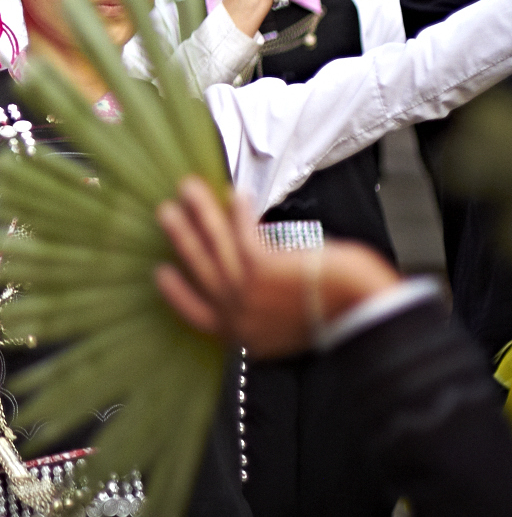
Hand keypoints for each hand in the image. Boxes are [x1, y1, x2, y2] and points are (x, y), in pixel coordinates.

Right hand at [154, 176, 400, 358]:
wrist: (363, 316)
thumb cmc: (339, 315)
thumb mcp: (289, 324)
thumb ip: (265, 306)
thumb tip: (256, 275)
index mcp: (245, 335)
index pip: (197, 314)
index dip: (176, 293)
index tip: (161, 273)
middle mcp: (240, 316)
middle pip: (199, 270)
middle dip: (180, 237)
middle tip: (166, 213)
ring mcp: (248, 293)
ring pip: (214, 246)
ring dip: (199, 213)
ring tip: (189, 189)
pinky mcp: (262, 270)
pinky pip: (241, 232)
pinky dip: (236, 211)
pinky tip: (237, 193)